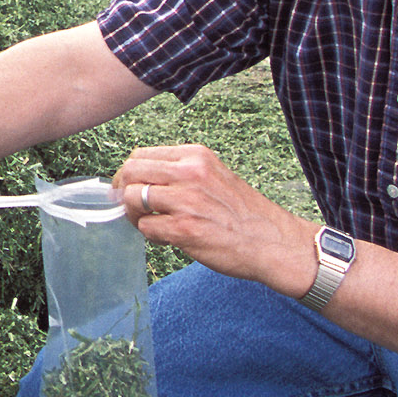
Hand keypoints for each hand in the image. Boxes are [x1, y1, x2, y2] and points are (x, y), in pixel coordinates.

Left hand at [116, 143, 316, 294]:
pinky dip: (151, 235)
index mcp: (196, 157)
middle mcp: (190, 173)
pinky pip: (146, 227)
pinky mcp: (185, 229)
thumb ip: (181, 173)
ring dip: (135, 215)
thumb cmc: (243, 214)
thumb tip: (141, 179)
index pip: (142, 154)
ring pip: (133, 198)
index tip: (132, 188)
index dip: (131, 174)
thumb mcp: (214, 176)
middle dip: (124, 191)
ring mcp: (186, 200)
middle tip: (132, 208)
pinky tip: (168, 239)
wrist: (273, 242)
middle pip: (131, 172)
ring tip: (151, 225)